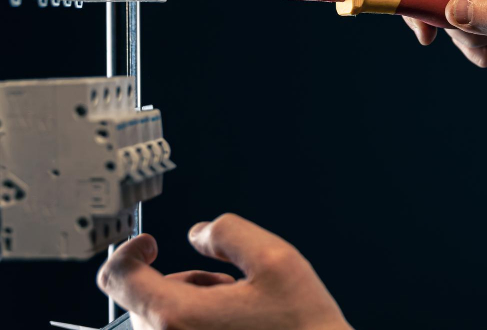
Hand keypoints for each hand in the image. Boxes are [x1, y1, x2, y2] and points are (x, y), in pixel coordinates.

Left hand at [97, 214, 351, 329]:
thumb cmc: (302, 325)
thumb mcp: (275, 258)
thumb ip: (228, 233)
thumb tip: (198, 234)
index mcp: (177, 315)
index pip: (117, 277)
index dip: (130, 250)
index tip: (150, 243)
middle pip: (141, 299)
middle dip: (179, 280)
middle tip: (225, 282)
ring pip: (158, 320)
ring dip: (187, 304)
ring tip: (234, 306)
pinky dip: (192, 325)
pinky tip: (232, 326)